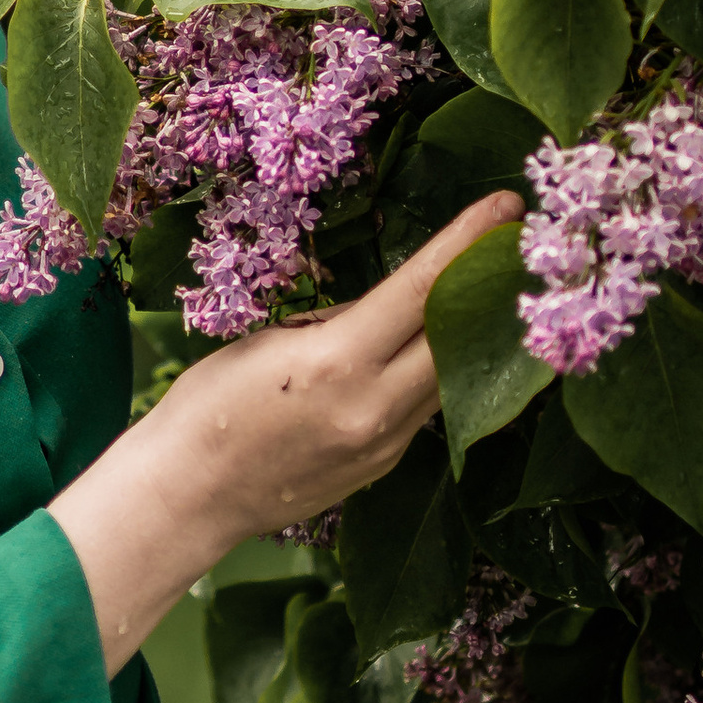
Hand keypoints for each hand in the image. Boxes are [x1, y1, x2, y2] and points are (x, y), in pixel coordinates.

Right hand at [143, 190, 520, 550]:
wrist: (190, 494)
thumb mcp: (270, 341)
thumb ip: (339, 323)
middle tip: (512, 247)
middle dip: (486, 288)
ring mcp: (385, 444)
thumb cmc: (209, 403)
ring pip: (448, 376)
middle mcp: (374, 406)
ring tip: (483, 292)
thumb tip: (389, 309)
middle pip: (457, 336)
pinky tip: (428, 350)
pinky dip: (431, 373)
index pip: (420, 289)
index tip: (507, 207)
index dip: (467, 241)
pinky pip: (423, 409)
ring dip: (466, 333)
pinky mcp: (385, 466)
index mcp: (337, 361)